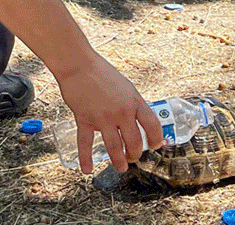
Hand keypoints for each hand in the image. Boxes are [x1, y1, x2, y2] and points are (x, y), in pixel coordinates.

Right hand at [56, 54, 163, 173]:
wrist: (79, 65)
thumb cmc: (101, 72)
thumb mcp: (125, 86)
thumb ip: (131, 103)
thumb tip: (138, 120)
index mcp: (134, 101)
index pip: (152, 125)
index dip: (156, 139)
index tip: (155, 146)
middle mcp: (121, 112)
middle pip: (134, 142)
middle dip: (135, 154)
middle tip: (132, 158)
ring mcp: (103, 117)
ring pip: (114, 147)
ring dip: (118, 161)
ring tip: (120, 168)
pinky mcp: (84, 119)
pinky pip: (86, 143)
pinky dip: (86, 158)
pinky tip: (87, 169)